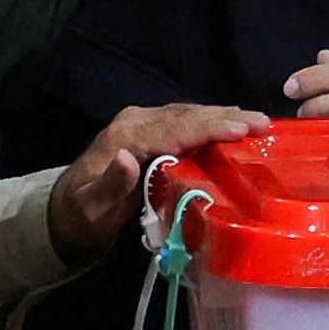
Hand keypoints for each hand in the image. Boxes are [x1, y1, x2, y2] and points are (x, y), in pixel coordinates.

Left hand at [47, 102, 267, 255]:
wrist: (65, 210)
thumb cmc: (82, 215)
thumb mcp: (92, 207)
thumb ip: (111, 185)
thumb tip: (128, 158)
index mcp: (126, 137)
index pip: (174, 128)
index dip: (209, 128)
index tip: (242, 130)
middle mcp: (136, 122)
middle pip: (187, 116)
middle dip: (226, 118)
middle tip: (263, 123)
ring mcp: (143, 123)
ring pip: (189, 115)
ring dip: (223, 117)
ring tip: (257, 122)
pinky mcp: (149, 130)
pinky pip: (185, 121)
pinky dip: (210, 122)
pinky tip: (232, 125)